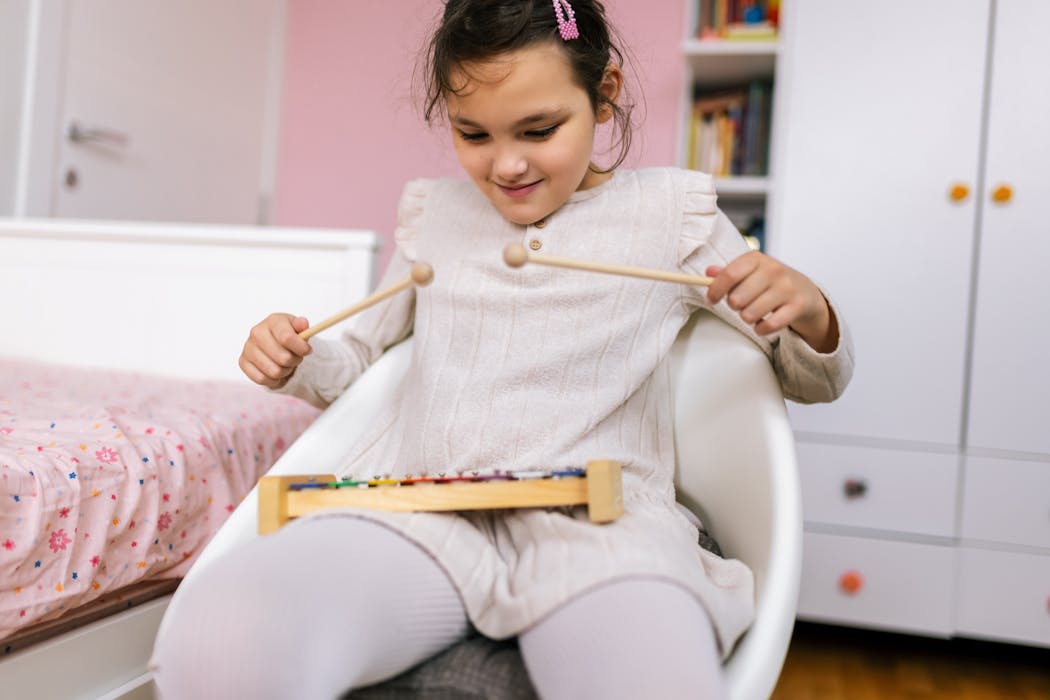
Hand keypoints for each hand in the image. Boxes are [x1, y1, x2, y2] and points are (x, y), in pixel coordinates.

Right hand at [238, 314, 312, 387]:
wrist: (275, 343)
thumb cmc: (289, 336)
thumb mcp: (299, 329)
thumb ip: (302, 326)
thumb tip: (302, 323)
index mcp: (273, 321)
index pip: (287, 338)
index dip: (301, 348)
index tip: (307, 350)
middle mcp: (257, 332)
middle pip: (282, 358)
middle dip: (294, 361)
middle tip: (295, 358)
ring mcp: (248, 347)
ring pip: (274, 371)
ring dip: (285, 372)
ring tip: (285, 364)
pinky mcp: (242, 361)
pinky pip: (261, 379)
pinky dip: (273, 380)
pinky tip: (276, 372)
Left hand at [705, 251, 837, 352]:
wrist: (806, 292)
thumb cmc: (771, 282)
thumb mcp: (750, 272)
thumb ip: (728, 273)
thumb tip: (708, 272)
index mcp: (757, 259)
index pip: (729, 274)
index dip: (715, 290)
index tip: (711, 300)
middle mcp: (773, 270)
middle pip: (737, 298)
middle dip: (734, 306)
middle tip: (742, 304)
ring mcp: (787, 288)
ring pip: (749, 314)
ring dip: (747, 318)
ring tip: (754, 312)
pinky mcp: (797, 306)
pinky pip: (767, 326)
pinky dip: (761, 329)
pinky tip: (763, 324)